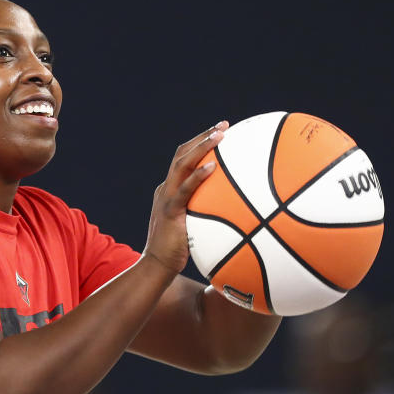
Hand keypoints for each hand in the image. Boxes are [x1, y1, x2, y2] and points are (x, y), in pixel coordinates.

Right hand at [143, 121, 228, 273]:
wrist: (157, 267)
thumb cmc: (178, 252)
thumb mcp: (194, 227)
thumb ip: (206, 214)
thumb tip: (236, 212)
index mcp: (170, 189)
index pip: (184, 159)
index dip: (200, 143)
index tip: (220, 132)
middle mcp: (166, 188)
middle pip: (182, 153)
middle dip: (203, 137)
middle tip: (224, 125)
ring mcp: (166, 198)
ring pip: (182, 163)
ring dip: (202, 146)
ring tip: (221, 135)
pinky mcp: (170, 210)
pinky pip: (185, 189)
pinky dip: (198, 176)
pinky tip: (213, 166)